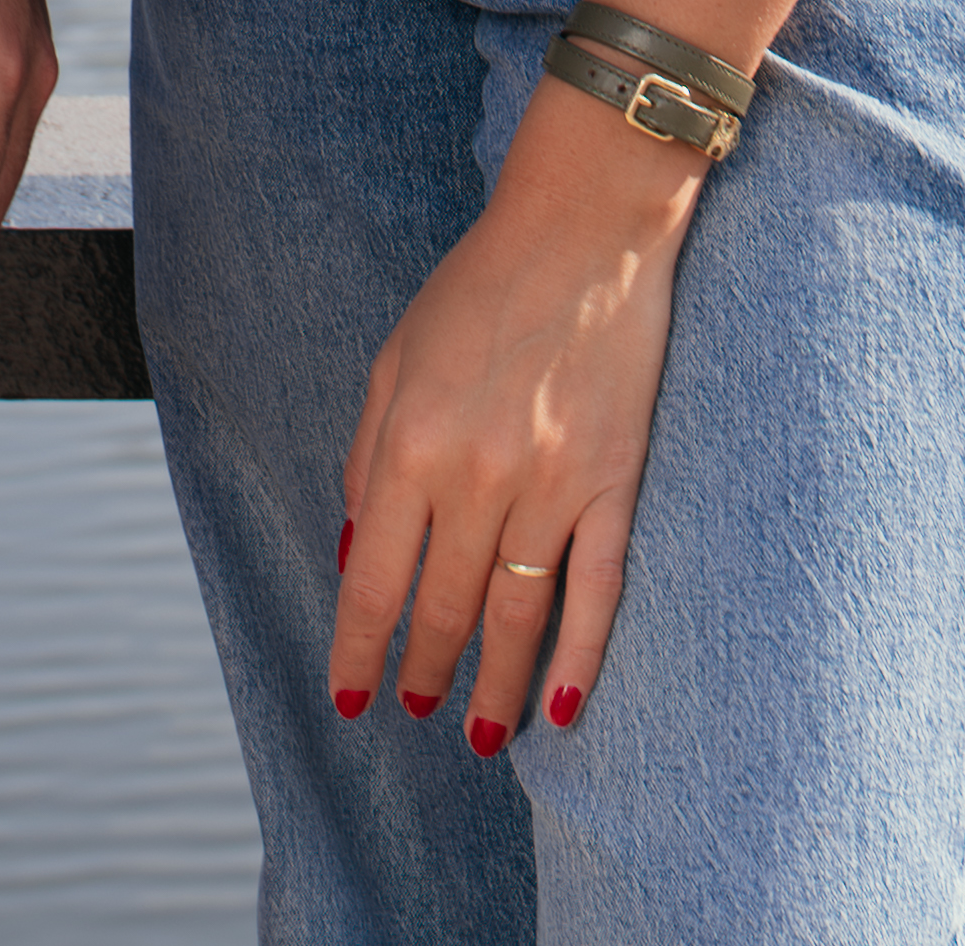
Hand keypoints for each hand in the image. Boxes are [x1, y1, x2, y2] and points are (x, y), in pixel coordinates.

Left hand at [332, 131, 677, 760]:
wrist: (585, 230)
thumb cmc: (477, 289)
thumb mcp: (394, 361)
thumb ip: (369, 460)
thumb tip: (359, 557)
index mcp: (411, 444)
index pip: (377, 581)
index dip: (359, 648)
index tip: (349, 697)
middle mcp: (477, 477)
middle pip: (447, 607)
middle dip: (427, 669)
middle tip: (417, 706)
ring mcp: (553, 485)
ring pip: (517, 614)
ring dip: (495, 685)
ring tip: (481, 734)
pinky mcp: (615, 484)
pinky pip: (598, 590)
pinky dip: (581, 655)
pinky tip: (562, 705)